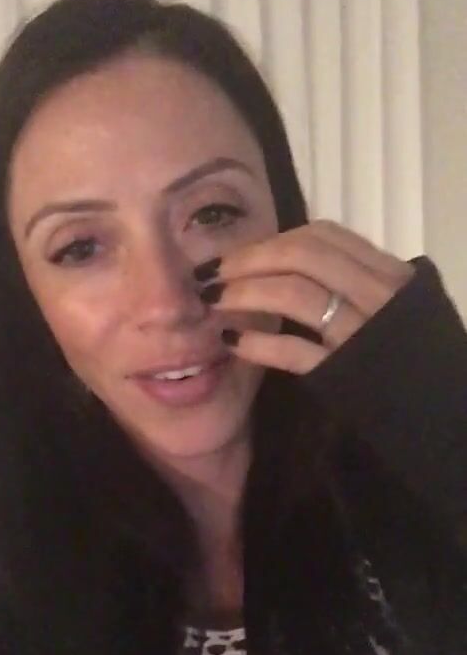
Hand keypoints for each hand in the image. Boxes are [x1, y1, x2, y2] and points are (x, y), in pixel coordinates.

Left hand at [196, 219, 414, 374]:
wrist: (447, 417)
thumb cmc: (418, 360)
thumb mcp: (401, 308)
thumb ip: (362, 284)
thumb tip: (302, 267)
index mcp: (390, 273)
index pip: (323, 237)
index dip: (273, 240)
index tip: (242, 252)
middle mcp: (379, 295)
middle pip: (302, 256)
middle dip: (248, 259)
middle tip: (210, 273)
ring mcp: (363, 334)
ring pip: (295, 294)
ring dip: (245, 293)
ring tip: (214, 302)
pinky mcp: (346, 375)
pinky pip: (295, 351)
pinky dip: (259, 343)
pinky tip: (234, 342)